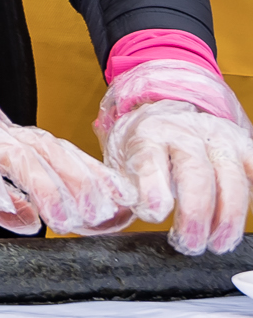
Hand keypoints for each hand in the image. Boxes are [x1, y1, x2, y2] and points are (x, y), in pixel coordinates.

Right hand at [0, 18, 128, 234]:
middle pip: (48, 148)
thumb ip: (1, 199)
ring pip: (16, 152)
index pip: (60, 152)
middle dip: (81, 182)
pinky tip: (1, 201)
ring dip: (45, 185)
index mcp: (6, 135)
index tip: (123, 207)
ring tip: (63, 217)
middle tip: (103, 216)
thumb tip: (32, 223)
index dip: (94, 178)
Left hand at [98, 57, 252, 254]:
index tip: (154, 213)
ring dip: (228, 217)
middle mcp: (185, 132)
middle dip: (195, 212)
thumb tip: (121, 212)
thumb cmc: (146, 148)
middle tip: (190, 244)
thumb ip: (122, 187)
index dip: (152, 186)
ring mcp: (219, 138)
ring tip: (218, 244)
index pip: (150, 158)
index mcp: (148, 133)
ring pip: (232, 177)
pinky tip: (246, 221)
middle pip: (195, 171)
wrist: (169, 117)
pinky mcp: (243, 147)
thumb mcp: (122, 162)